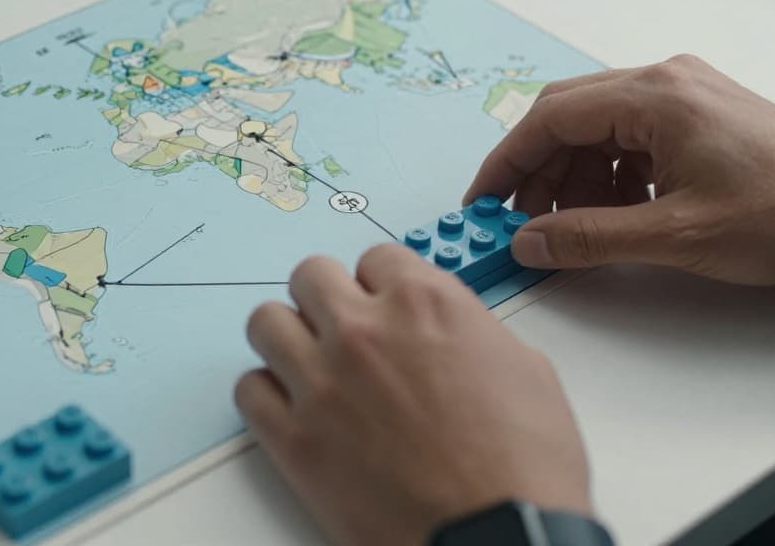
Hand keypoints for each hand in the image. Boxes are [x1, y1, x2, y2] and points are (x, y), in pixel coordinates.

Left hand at [235, 244, 591, 545]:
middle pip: (310, 275)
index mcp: (425, 303)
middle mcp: (364, 331)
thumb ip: (471, 329)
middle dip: (327, 297)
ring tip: (308, 362)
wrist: (496, 537)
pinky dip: (267, 395)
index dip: (382, 283)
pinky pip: (248, 390)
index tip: (384, 304)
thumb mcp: (526, 368)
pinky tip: (294, 409)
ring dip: (287, 337)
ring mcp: (322, 382)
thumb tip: (452, 330)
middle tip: (341, 326)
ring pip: (266, 322)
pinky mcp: (293, 439)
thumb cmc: (523, 469)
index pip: (376, 256)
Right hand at [467, 54, 774, 284]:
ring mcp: (684, 95)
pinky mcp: (699, 115)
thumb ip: (588, 238)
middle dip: (537, 171)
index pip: (550, 117)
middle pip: (568, 116)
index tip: (482, 200)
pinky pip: (629, 136)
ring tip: (573, 227)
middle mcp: (665, 81)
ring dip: (574, 177)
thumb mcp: (674, 235)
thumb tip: (529, 242)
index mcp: (655, 95)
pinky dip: (608, 174)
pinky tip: (614, 213)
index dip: (506, 163)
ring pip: (597, 128)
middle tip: (520, 221)